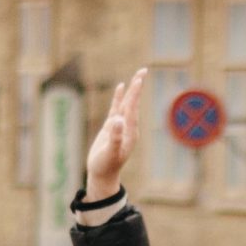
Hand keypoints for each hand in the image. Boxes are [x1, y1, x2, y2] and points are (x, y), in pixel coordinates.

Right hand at [84, 67, 147, 199]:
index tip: (139, 79)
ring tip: (137, 76)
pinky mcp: (112, 127)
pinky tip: (121, 87)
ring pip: (126, 104)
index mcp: (130, 132)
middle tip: (144, 70)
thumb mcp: (109, 152)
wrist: (102, 175)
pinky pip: (117, 108)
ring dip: (131, 90)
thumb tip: (117, 120)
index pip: (133, 108)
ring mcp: (120, 126)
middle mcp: (128, 127)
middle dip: (138, 87)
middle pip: (133, 102)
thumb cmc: (106, 166)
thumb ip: (114, 137)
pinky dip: (119, 97)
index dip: (135, 93)